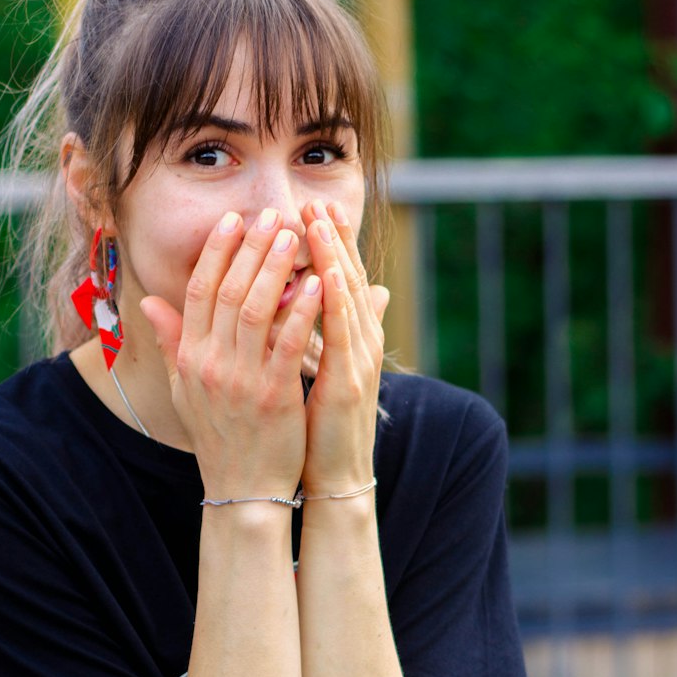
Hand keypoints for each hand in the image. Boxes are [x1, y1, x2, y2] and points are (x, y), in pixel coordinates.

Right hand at [140, 209, 323, 496]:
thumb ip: (172, 342)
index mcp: (191, 358)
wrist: (242, 490)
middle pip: (226, 291)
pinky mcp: (273, 396)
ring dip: (275, 268)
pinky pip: (288, 343)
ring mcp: (240, 379)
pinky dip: (302, 311)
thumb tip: (150, 304)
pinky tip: (319, 283)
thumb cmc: (219, 437)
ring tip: (294, 235)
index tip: (233, 219)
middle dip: (249, 247)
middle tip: (271, 213)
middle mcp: (210, 363)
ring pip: (255, 309)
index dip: (216, 251)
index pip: (198, 290)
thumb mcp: (185, 389)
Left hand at [301, 199, 389, 494]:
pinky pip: (340, 334)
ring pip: (346, 298)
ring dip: (333, 257)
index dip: (332, 244)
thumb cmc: (323, 426)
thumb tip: (357, 296)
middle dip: (333, 239)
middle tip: (317, 200)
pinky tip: (322, 275)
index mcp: (351, 340)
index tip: (315, 209)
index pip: (340, 281)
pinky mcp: (348, 383)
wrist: (335, 477)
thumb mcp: (328, 371)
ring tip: (318, 222)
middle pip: (347, 279)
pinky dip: (333, 302)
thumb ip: (335, 332)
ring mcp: (358, 362)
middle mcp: (361, 344)